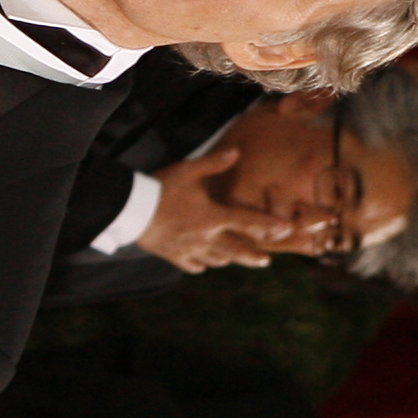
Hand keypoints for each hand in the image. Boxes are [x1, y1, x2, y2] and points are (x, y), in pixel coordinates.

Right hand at [138, 155, 306, 271]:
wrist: (131, 209)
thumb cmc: (161, 187)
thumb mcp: (187, 170)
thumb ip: (213, 163)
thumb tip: (236, 152)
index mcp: (213, 216)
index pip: (248, 222)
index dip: (269, 226)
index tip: (286, 230)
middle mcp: (206, 237)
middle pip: (236, 251)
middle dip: (253, 257)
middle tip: (266, 261)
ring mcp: (190, 249)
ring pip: (216, 260)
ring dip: (227, 260)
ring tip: (233, 259)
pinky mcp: (174, 256)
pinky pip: (192, 265)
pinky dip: (200, 265)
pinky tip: (202, 263)